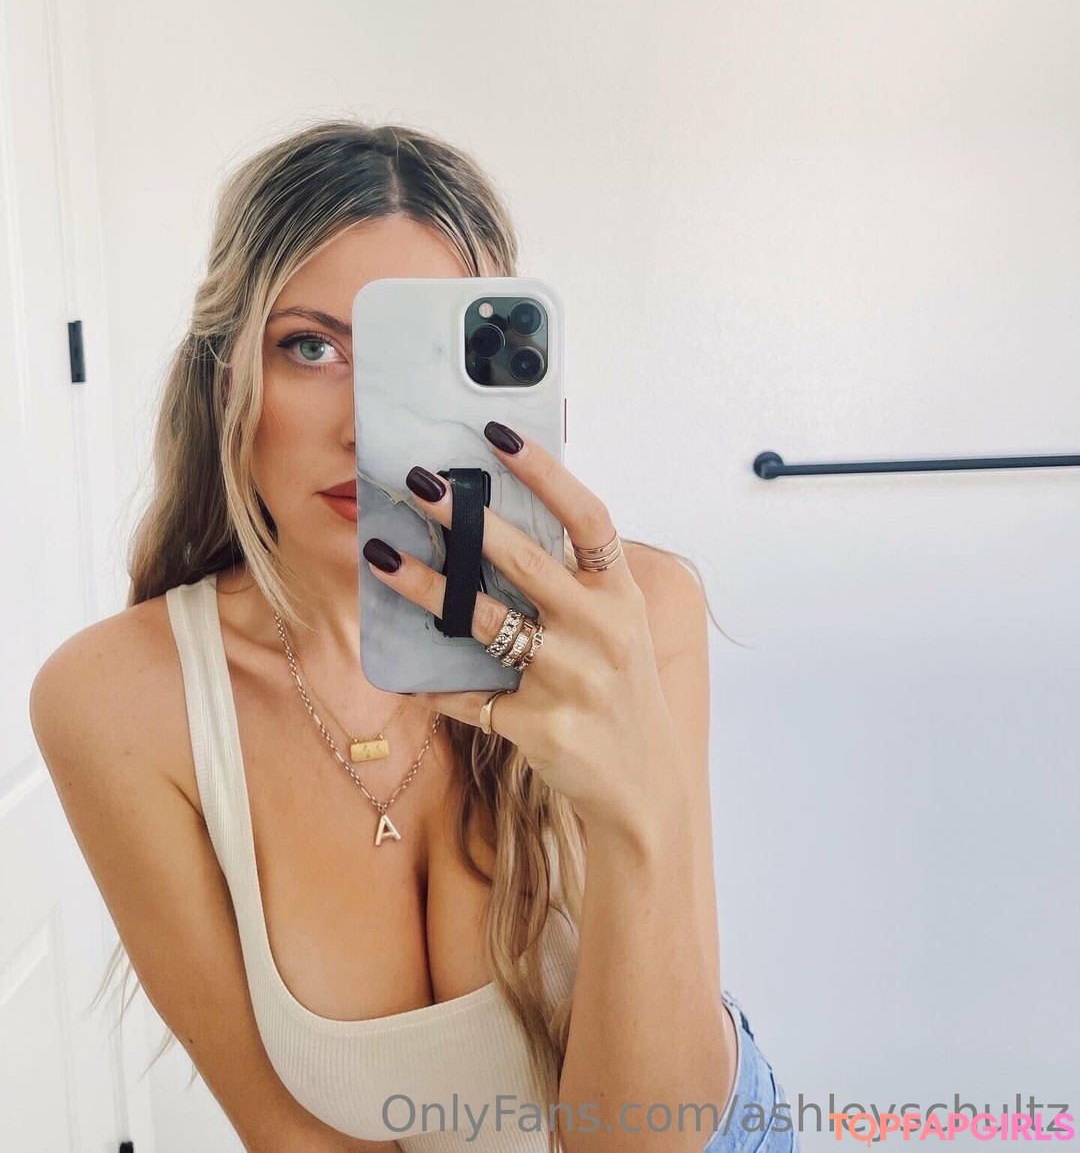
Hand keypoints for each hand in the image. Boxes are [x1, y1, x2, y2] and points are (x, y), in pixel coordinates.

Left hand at [361, 422, 683, 838]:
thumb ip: (574, 584)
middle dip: (464, 519)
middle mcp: (600, 631)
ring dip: (426, 588)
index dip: (546, 473)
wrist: (643, 787)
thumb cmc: (620, 694)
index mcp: (619, 597)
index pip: (588, 519)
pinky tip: (400, 673)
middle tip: (416, 485)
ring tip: (382, 558)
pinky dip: (432, 685)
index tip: (498, 436)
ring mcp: (571, 679)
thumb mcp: (616, 630)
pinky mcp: (539, 725)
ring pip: (484, 622)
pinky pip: (470, 696)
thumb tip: (503, 528)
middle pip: (525, 561)